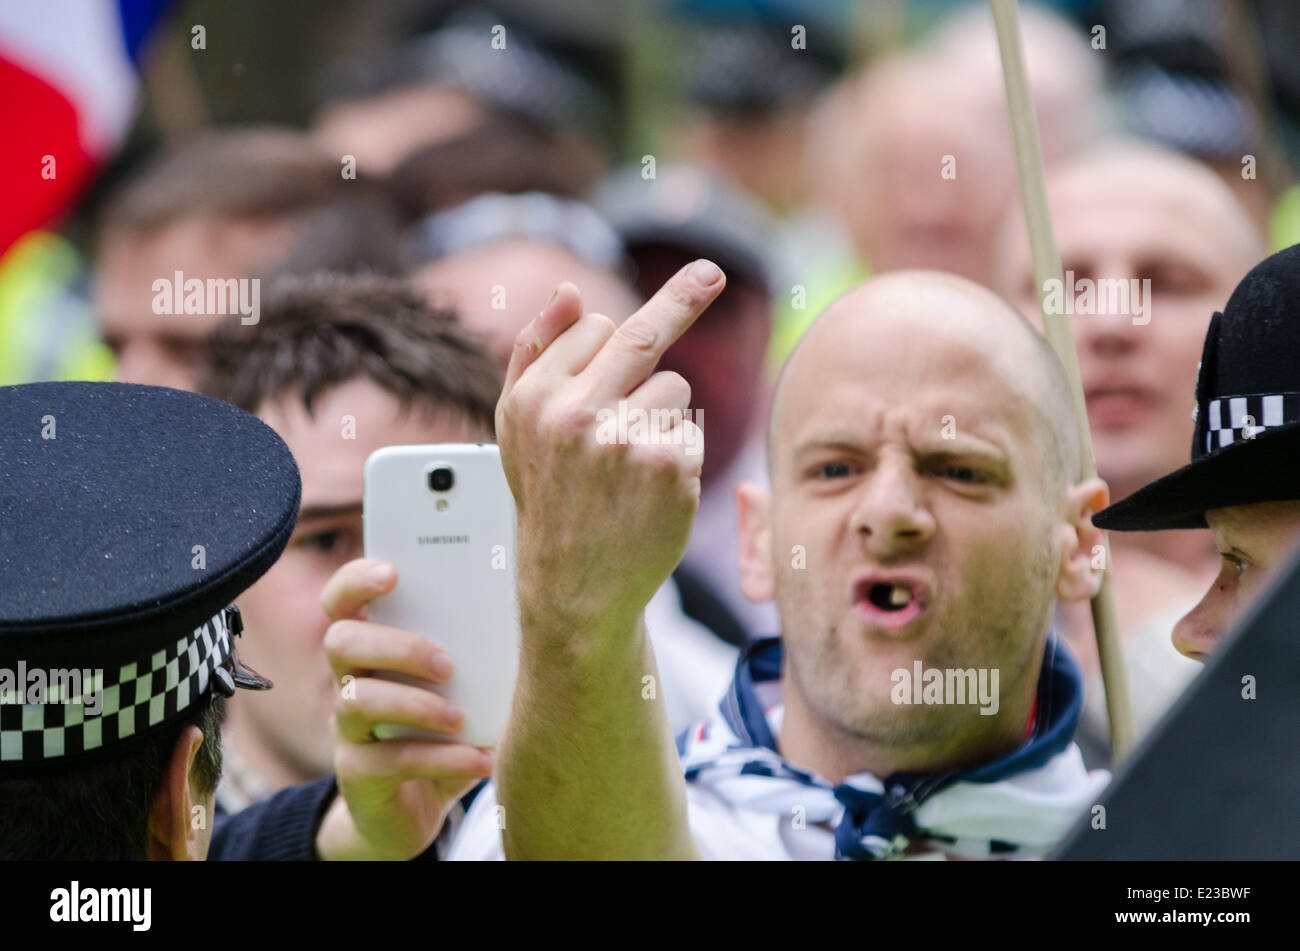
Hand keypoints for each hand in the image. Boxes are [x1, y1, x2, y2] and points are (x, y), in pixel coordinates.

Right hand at [315, 558, 492, 860]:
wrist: (414, 813)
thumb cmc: (445, 731)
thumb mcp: (460, 689)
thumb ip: (474, 654)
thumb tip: (524, 615)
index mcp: (372, 649)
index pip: (341, 602)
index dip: (356, 581)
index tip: (393, 573)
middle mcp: (349, 683)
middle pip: (341, 643)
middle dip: (396, 646)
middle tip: (447, 664)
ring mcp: (347, 731)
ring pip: (357, 701)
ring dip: (418, 705)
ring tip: (463, 719)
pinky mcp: (358, 776)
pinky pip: (391, 761)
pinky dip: (444, 759)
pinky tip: (483, 760)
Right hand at [495, 260, 725, 638]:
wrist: (574, 585)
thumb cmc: (549, 497)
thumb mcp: (518, 427)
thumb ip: (535, 354)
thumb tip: (569, 289)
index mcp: (534, 398)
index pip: (596, 330)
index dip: (613, 345)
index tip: (656, 296)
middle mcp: (573, 414)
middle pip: (643, 335)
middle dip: (684, 296)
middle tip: (714, 271)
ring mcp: (623, 439)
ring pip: (674, 389)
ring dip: (662, 417)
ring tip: (628, 465)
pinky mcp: (667, 466)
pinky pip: (691, 430)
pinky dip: (679, 454)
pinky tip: (650, 488)